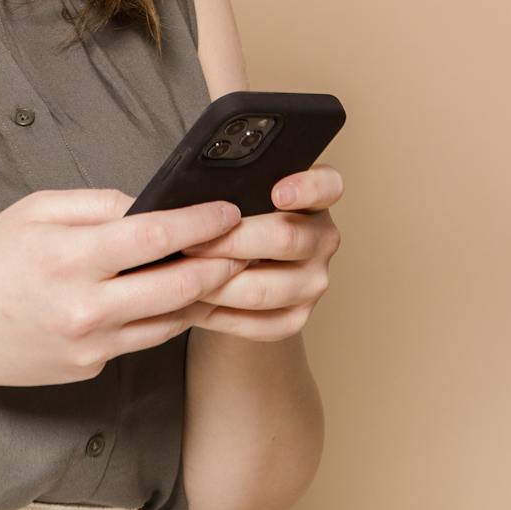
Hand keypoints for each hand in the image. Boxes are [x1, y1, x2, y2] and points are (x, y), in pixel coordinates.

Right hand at [0, 188, 250, 391]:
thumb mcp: (33, 211)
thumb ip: (95, 203)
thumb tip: (148, 204)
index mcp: (69, 257)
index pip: (154, 237)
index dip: (201, 223)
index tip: (228, 211)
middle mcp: (85, 306)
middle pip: (178, 286)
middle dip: (221, 263)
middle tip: (244, 244)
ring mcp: (91, 344)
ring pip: (171, 319)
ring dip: (204, 295)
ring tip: (224, 268)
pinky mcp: (92, 367)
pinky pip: (146, 339)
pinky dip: (169, 317)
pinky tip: (181, 297)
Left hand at [173, 160, 343, 341]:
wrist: (244, 266)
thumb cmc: (237, 217)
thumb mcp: (241, 191)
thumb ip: (232, 186)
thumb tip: (193, 194)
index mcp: (317, 197)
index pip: (328, 186)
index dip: (305, 189)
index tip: (278, 194)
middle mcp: (323, 239)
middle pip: (284, 239)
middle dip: (230, 242)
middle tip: (190, 243)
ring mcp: (314, 282)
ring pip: (263, 289)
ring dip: (215, 284)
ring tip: (182, 276)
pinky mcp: (296, 318)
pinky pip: (255, 323)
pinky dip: (217, 315)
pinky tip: (191, 304)